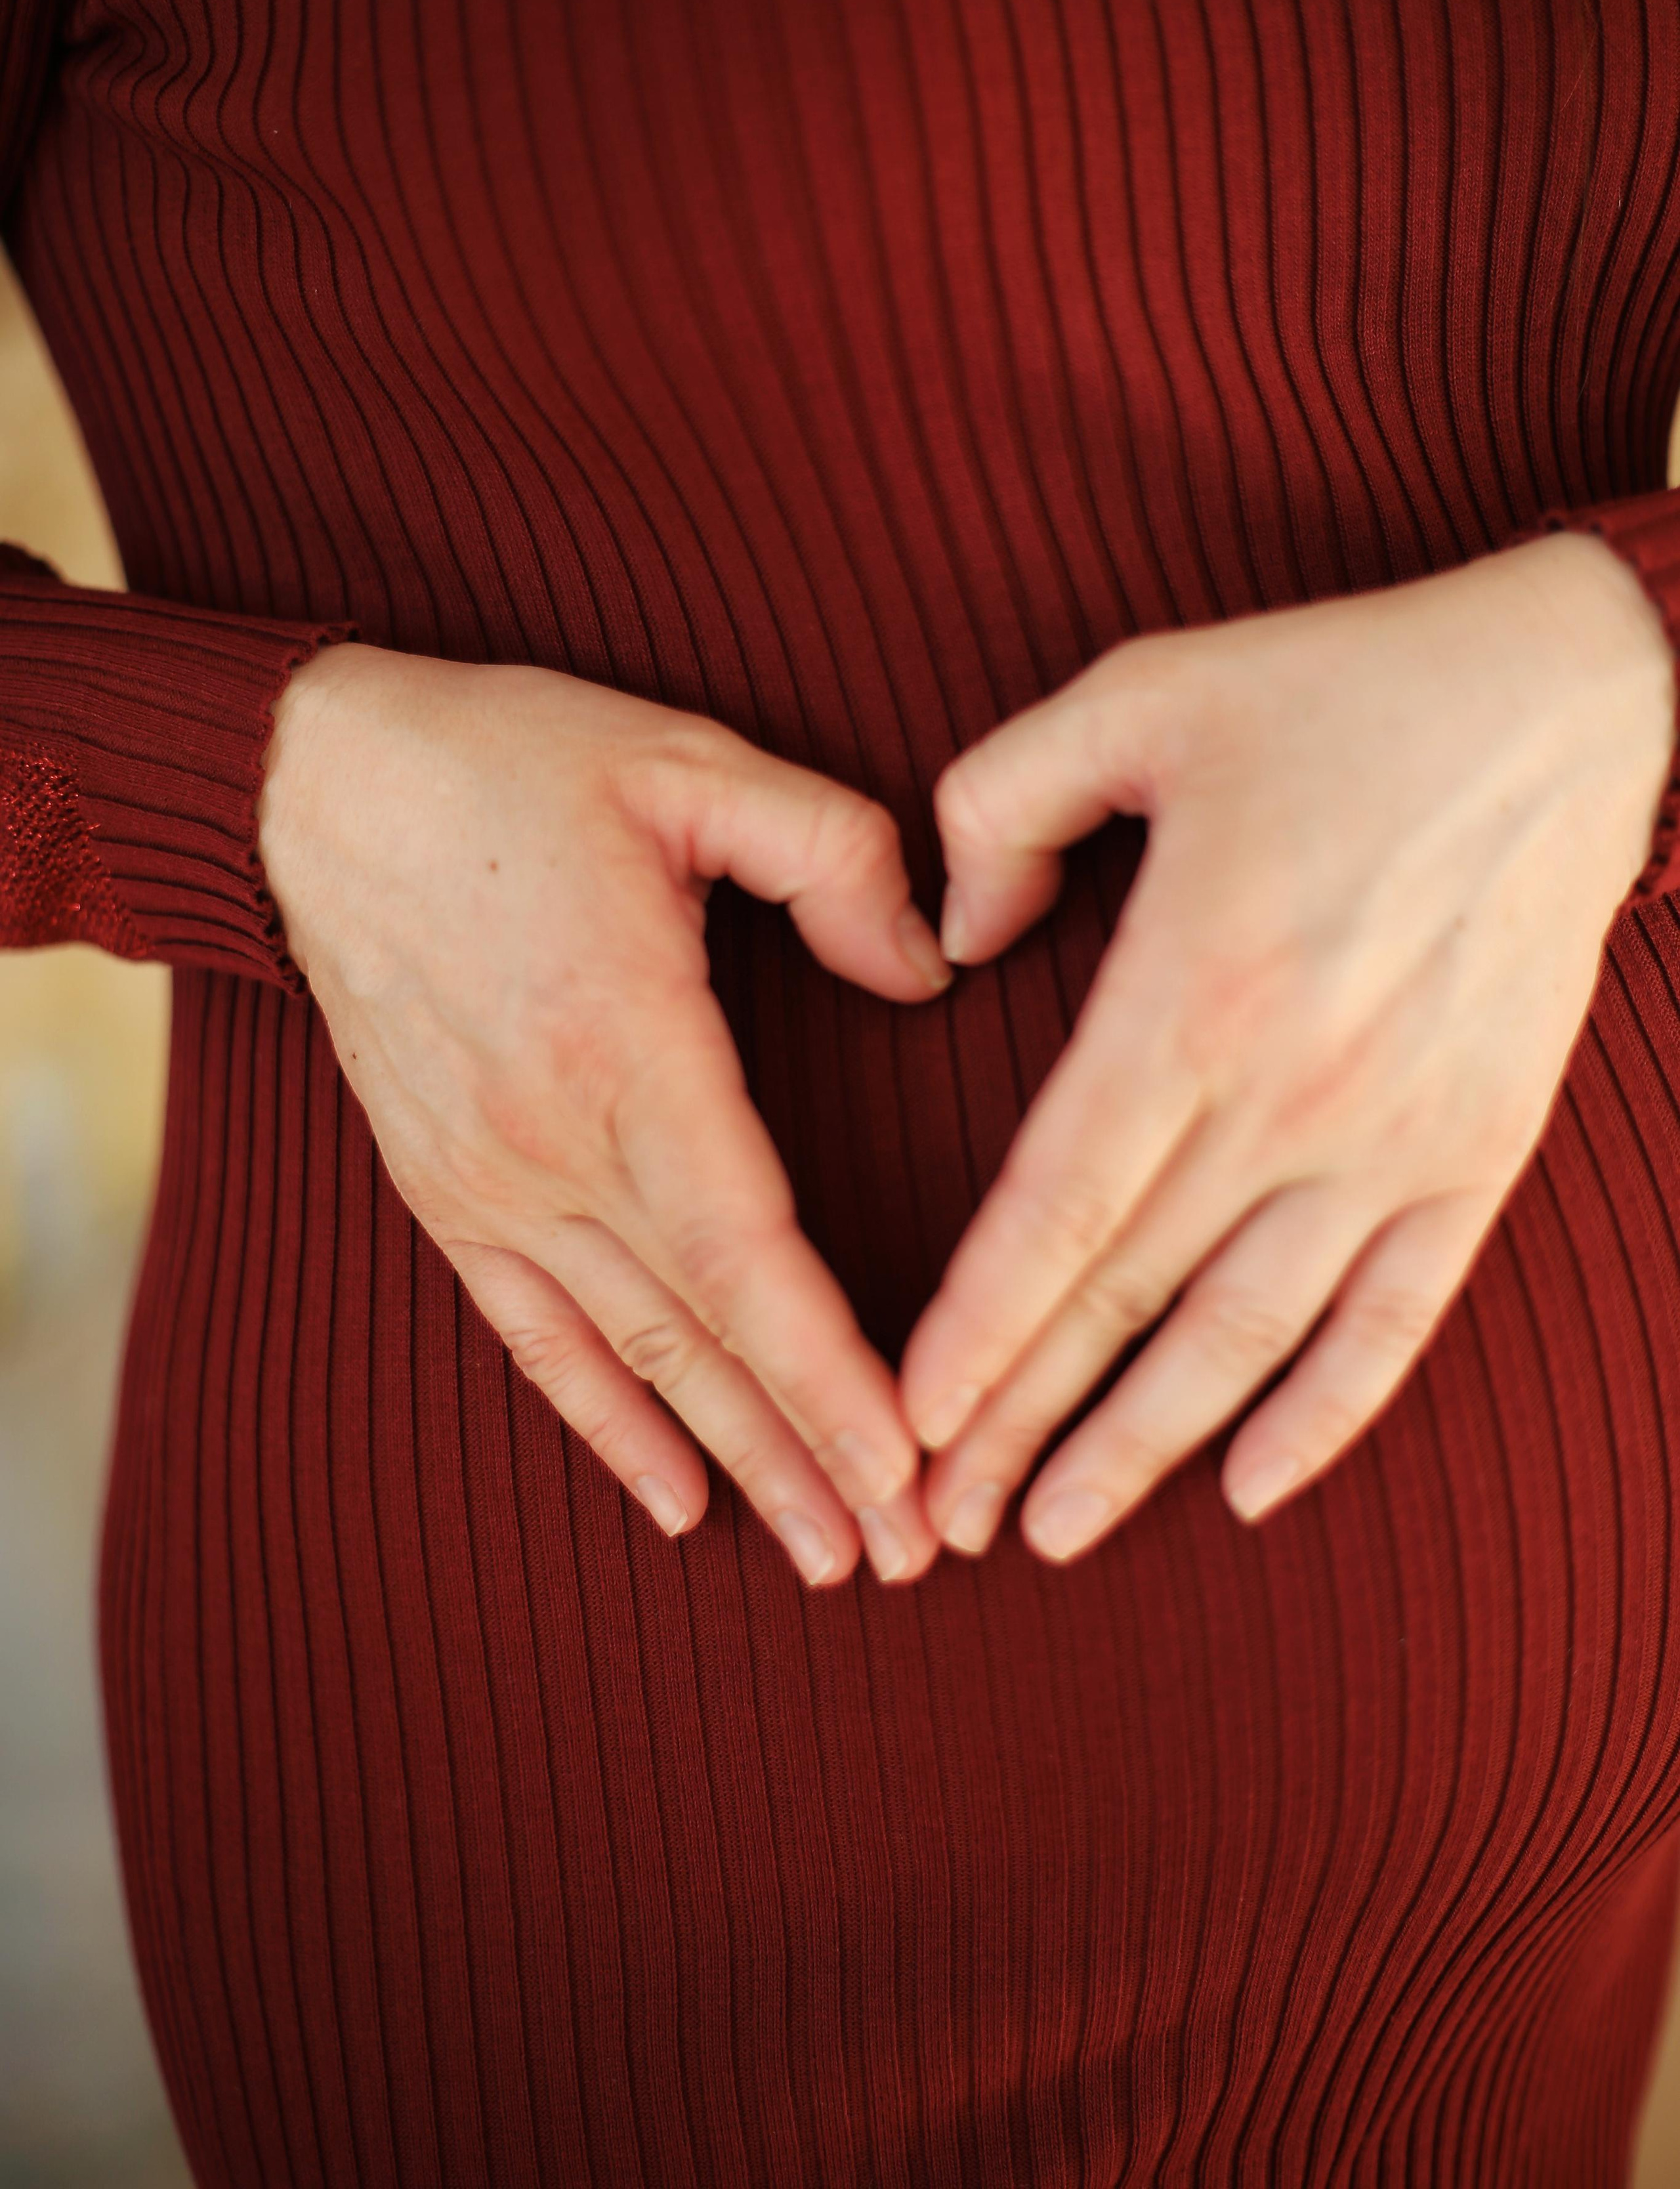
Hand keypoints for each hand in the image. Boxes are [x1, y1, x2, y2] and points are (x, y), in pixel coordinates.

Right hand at [258, 643, 951, 1587]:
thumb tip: (928, 968)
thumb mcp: (689, 763)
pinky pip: (533, 1334)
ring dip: (734, 1460)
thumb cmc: (515, 767)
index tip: (911, 1460)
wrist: (315, 787)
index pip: (749, 1249)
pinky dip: (606, 1422)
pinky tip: (674, 1497)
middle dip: (813, 1454)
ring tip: (823, 1554)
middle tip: (909, 1553)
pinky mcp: (446, 1190)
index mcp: (625, 1042)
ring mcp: (489, 1179)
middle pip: (706, 1334)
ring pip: (631, 1357)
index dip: (831, 1369)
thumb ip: (833, 855)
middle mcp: (551, 1141)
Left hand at [898, 534, 1675, 1561]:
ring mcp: (1395, 1139)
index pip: (1055, 1208)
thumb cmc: (1334, 690)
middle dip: (1021, 1421)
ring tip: (1052, 1530)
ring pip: (1248, 1337)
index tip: (907, 1419)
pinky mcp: (1476, 1152)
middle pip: (1127, 1298)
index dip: (974, 1329)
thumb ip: (997, 806)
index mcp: (1190, 992)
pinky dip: (1325, 1414)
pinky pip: (1394, 1317)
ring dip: (1146, 1447)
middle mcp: (1291, 1094)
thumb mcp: (1134, 693)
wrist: (1565, 702)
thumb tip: (953, 942)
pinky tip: (1252, 1489)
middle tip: (937, 1522)